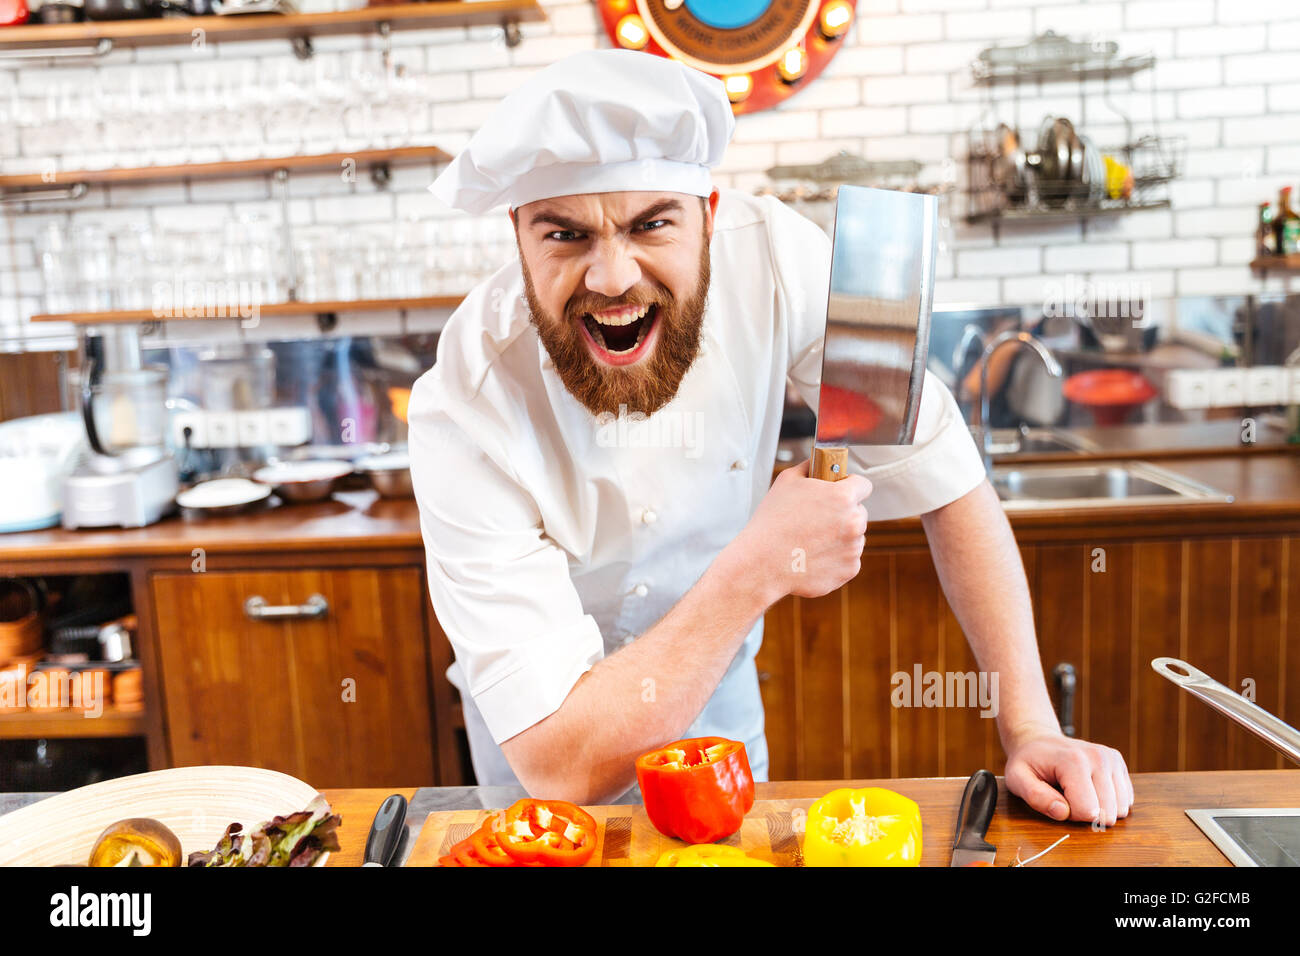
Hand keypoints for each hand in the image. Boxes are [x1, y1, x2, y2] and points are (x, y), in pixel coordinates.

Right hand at [733, 459, 871, 600]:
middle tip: (818, 519)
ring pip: (855, 537)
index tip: (841, 491)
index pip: (863, 485)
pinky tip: (813, 556)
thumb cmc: (772, 522)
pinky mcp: (849, 570)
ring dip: (840, 537)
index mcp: (843, 497)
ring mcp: (853, 549)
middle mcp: (854, 522)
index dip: (850, 486)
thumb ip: (810, 466)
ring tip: (812, 540)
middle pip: (859, 512)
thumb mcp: (786, 481)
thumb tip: (818, 463)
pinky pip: (848, 560)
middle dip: (843, 514)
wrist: (762, 563)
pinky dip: (835, 559)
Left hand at [1003, 728, 1133, 826]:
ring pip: (1120, 809)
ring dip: (1098, 808)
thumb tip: (1062, 812)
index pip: (1087, 812)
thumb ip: (1035, 797)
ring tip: (1077, 790)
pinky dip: (1108, 801)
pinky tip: (1089, 788)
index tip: (1055, 798)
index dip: (1069, 814)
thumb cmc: (1028, 762)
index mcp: (1074, 761)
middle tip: (1066, 795)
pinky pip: (1126, 801)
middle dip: (1085, 813)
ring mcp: (1111, 759)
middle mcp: (1098, 757)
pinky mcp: (1118, 763)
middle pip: (1107, 813)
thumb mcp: (1017, 779)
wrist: (1039, 741)